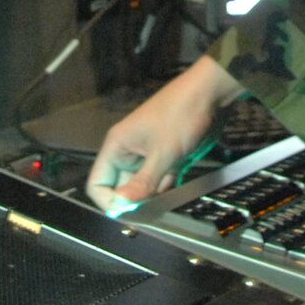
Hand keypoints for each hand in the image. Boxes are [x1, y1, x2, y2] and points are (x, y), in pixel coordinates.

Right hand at [85, 57, 240, 209]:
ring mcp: (144, 153)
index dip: (109, 201)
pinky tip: (177, 172)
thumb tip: (121, 207)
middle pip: (120, 187)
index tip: (130, 211)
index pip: (97, 184)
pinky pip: (156, 177)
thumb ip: (142, 182)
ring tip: (169, 179)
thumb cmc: (181, 117)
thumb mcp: (163, 153)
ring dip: (154, 190)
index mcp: (116, 147)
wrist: (208, 93)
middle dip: (136, 198)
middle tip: (155, 202)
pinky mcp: (161, 154)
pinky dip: (166, 181)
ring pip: (140, 184)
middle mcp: (126, 151)